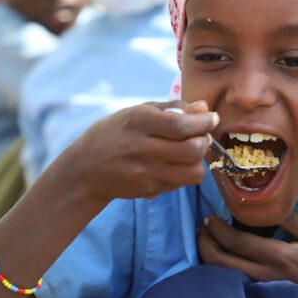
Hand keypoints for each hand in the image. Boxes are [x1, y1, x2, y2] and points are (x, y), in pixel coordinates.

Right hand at [67, 100, 217, 201]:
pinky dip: (185, 173)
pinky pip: (181, 183)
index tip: (212, 118)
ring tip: (190, 152)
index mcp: (139, 121)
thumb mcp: (138, 111)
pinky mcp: (149, 190)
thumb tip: (204, 107)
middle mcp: (142, 148)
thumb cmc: (115, 133)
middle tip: (200, 136)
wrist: (86, 169)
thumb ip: (174, 108)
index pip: (183, 125)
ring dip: (198, 161)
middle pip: (193, 150)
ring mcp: (145, 172)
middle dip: (204, 141)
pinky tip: (174, 164)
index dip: (205, 122)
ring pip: (193, 172)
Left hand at [197, 214, 297, 297]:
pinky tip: (222, 260)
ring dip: (210, 258)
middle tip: (201, 229)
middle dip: (205, 244)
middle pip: (221, 263)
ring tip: (207, 242)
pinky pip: (234, 285)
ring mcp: (262, 292)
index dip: (218, 230)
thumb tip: (270, 206)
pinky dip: (222, 271)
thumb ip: (293, 220)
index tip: (209, 219)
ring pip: (224, 277)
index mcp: (278, 258)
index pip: (238, 243)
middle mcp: (264, 277)